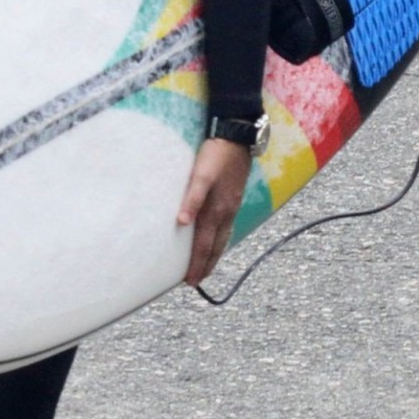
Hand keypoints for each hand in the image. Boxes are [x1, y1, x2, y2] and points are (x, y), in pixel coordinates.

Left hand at [177, 137, 252, 285]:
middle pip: (215, 246)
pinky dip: (220, 239)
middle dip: (206, 265)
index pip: (204, 244)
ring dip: (213, 254)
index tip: (190, 281)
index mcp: (216, 210)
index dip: (197, 263)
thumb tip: (182, 222)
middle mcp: (226, 212)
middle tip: (196, 281)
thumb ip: (191, 199)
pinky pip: (226, 227)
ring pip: (222, 238)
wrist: (236, 137)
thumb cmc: (214, 156)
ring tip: (207, 267)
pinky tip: (216, 238)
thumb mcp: (200, 176)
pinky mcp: (233, 198)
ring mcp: (232, 206)